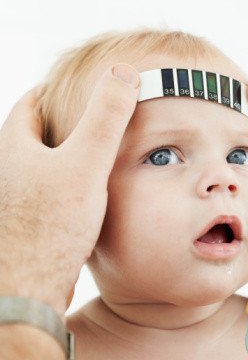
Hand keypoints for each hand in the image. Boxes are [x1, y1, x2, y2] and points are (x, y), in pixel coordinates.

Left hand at [0, 63, 139, 318]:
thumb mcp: (87, 162)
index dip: (49, 91)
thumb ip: (106, 117)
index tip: (72, 85)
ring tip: (93, 150)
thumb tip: (123, 73)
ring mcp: (21, 198)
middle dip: (61, 121)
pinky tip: (88, 192)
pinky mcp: (32, 223)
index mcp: (17, 149)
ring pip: (45, 164)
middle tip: (89, 116)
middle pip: (35, 134)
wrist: (31, 286)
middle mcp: (13, 171)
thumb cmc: (52, 225)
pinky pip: (52, 191)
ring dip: (66, 153)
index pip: (29, 105)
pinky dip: (70, 182)